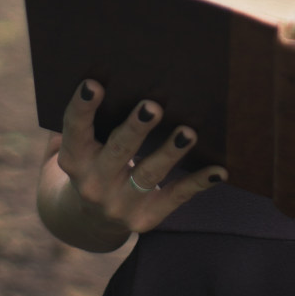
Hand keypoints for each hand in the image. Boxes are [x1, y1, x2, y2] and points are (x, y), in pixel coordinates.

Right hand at [56, 80, 227, 235]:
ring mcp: (120, 203)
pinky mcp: (146, 217)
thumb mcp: (78, 145)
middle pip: (117, 151)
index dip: (83, 107)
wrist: (90, 220)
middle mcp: (94, 183)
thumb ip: (84, 118)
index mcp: (75, 158)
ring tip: (188, 133)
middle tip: (152, 106)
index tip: (94, 83)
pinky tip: (219, 170)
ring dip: (169, 153)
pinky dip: (198, 183)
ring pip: (148, 174)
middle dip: (136, 129)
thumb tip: (102, 75)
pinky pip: (175, 197)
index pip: (75, 130)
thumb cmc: (91, 160)